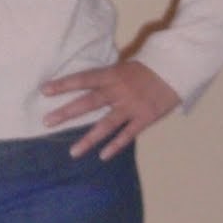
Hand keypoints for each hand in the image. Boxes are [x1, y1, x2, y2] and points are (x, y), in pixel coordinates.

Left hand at [41, 61, 179, 160]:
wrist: (177, 69)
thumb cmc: (148, 68)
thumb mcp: (124, 67)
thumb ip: (107, 78)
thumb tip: (85, 85)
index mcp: (112, 74)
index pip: (83, 79)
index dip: (64, 84)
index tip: (44, 90)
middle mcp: (119, 90)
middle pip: (88, 102)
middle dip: (66, 112)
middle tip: (47, 122)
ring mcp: (131, 106)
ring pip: (106, 124)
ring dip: (88, 139)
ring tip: (72, 152)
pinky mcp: (145, 117)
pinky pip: (128, 134)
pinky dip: (115, 145)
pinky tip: (103, 156)